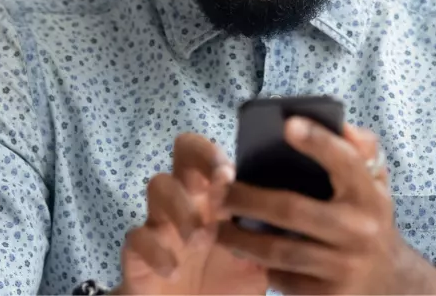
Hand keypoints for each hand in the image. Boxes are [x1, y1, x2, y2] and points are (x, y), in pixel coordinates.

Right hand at [116, 134, 267, 294]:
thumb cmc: (225, 290)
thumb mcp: (256, 266)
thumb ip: (269, 240)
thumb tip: (299, 217)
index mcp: (215, 200)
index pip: (209, 155)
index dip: (214, 155)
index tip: (230, 175)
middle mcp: (188, 202)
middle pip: (181, 154)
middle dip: (197, 163)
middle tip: (211, 189)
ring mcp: (160, 225)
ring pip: (158, 185)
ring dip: (180, 207)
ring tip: (198, 239)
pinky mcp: (137, 253)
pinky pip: (136, 237)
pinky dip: (155, 250)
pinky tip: (172, 270)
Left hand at [217, 120, 435, 294]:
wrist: (391, 282)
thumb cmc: (369, 219)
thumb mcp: (375, 183)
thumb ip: (361, 149)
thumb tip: (340, 125)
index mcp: (369, 195)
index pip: (345, 161)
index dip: (318, 142)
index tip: (288, 124)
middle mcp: (359, 230)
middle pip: (292, 210)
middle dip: (247, 199)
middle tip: (218, 192)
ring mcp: (344, 266)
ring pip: (279, 250)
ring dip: (239, 238)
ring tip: (217, 226)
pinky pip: (282, 279)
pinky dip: (258, 266)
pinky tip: (240, 253)